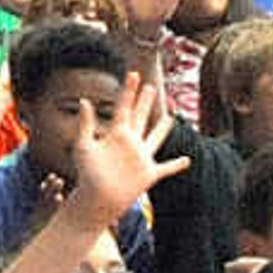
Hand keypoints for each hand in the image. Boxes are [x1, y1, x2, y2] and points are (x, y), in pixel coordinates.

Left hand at [53, 75, 185, 230]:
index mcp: (116, 133)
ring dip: (163, 128)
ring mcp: (141, 157)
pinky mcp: (149, 173)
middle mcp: (131, 142)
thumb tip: (84, 100)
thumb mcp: (84, 145)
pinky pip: (167, 167)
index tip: (133, 74)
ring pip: (155, 138)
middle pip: (141, 117)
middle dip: (146, 102)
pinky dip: (177, 165)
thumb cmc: (87, 174)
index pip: (124, 107)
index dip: (129, 90)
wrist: (97, 199)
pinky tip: (188, 160)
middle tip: (151, 87)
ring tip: (170, 117)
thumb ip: (86, 123)